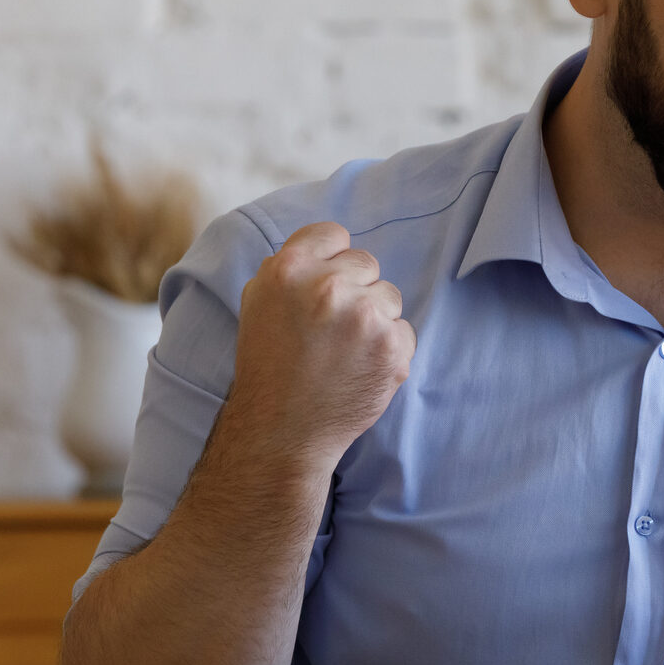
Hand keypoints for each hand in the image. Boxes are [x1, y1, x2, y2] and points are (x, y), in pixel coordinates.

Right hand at [227, 222, 415, 466]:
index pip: (334, 234)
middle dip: (354, 289)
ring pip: (388, 296)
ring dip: (374, 319)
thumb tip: (329, 247)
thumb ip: (292, 267)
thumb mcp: (259, 301)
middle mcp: (327, 287)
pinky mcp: (392, 347)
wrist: (281, 430)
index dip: (330, 260)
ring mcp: (364, 317)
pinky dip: (388, 349)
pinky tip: (360, 368)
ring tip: (344, 351)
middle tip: (330, 328)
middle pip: (366, 263)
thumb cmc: (269, 365)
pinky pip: (403, 330)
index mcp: (289, 269)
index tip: (323, 286)